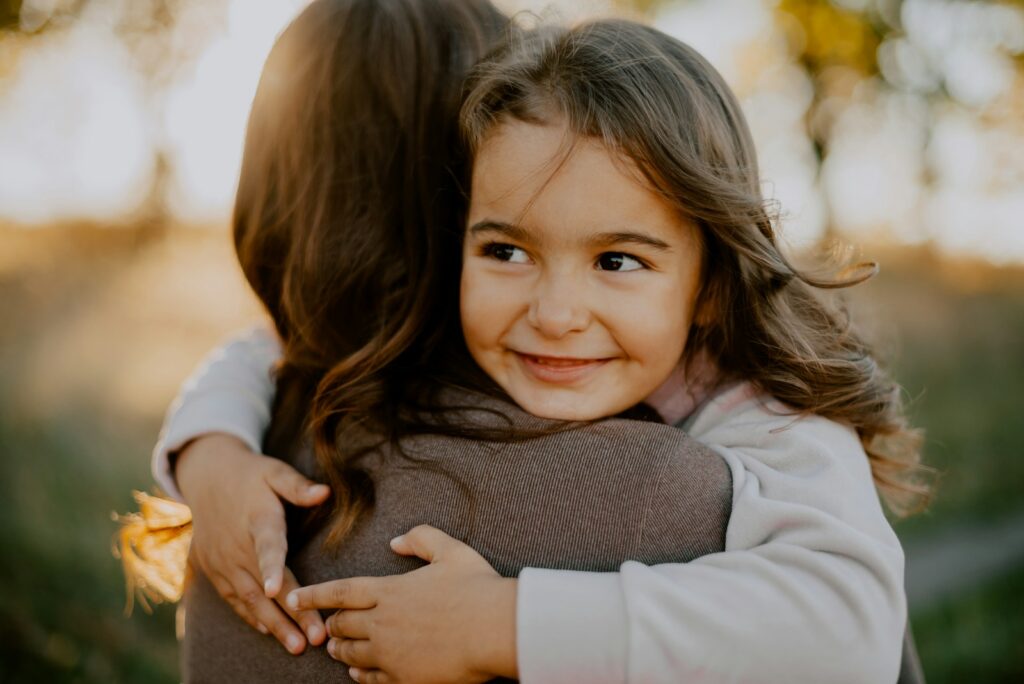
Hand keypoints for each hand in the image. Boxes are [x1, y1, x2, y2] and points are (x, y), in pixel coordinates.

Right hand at [175, 433, 330, 653]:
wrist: (207, 476)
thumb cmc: (251, 475)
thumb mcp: (274, 471)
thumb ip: (298, 485)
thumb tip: (325, 492)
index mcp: (256, 519)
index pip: (266, 547)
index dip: (271, 568)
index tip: (274, 590)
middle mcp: (235, 545)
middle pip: (264, 585)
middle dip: (290, 613)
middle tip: (313, 638)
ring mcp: (221, 560)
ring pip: (248, 599)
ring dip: (272, 624)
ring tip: (296, 646)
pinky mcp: (212, 569)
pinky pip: (232, 598)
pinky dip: (249, 616)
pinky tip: (268, 631)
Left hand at [286, 525, 517, 683]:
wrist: (496, 629)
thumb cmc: (477, 586)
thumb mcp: (450, 550)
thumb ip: (420, 538)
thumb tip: (395, 541)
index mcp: (389, 590)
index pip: (339, 592)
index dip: (313, 594)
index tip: (292, 596)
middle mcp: (383, 622)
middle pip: (341, 625)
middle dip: (330, 624)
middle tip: (327, 624)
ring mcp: (391, 653)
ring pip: (351, 654)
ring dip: (340, 650)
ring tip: (337, 648)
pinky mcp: (404, 678)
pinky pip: (370, 679)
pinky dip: (359, 675)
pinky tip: (357, 674)